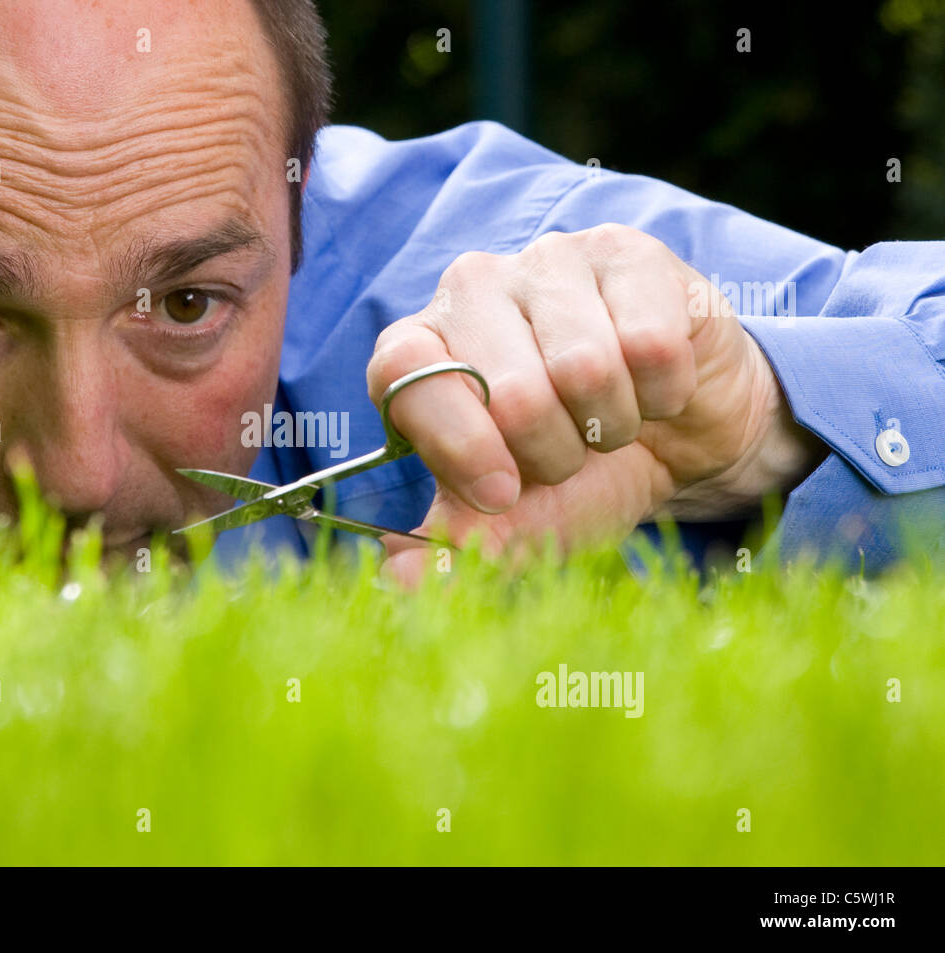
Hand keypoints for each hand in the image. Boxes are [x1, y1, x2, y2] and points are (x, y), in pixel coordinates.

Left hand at [366, 224, 825, 584]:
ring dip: (612, 424)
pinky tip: (653, 386)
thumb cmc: (579, 469)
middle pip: (509, 389)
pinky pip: (651, 343)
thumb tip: (396, 578)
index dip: (454, 442)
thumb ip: (457, 546)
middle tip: (570, 452)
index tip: (499, 494)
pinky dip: (663, 393)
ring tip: (610, 419)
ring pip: (586, 366)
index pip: (403, 374)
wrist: (679, 433)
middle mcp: (472, 289)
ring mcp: (549, 261)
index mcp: (422, 347)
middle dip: (554, 452)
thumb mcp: (517, 521)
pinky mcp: (627, 252)